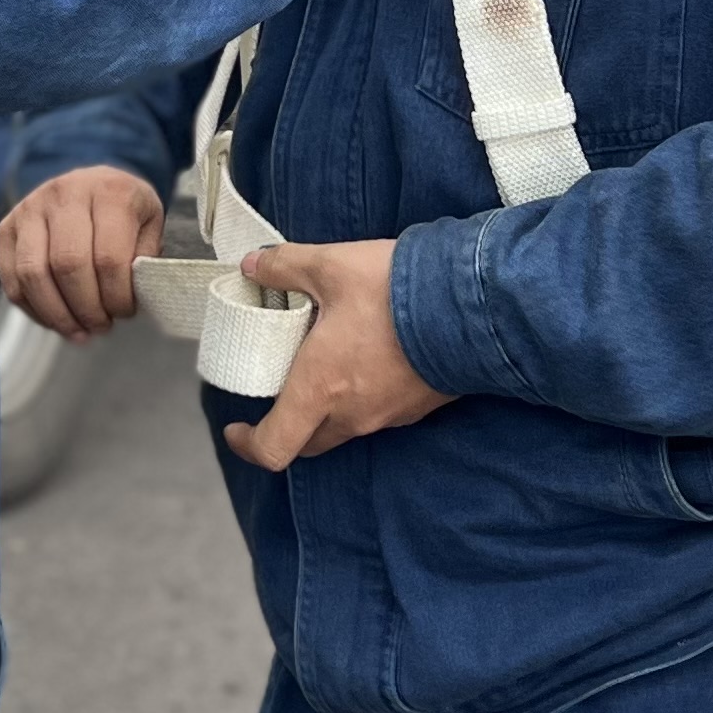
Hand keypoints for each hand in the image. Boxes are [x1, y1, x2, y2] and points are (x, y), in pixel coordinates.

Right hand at [0, 168, 163, 339]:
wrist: (92, 183)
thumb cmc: (124, 209)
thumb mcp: (150, 223)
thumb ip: (144, 257)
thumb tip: (129, 295)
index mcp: (109, 192)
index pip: (108, 258)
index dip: (116, 296)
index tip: (125, 311)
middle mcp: (64, 194)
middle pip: (67, 266)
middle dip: (86, 308)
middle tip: (101, 326)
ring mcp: (30, 208)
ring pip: (34, 273)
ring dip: (57, 313)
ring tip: (78, 330)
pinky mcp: (7, 227)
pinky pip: (11, 278)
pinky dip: (33, 308)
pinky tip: (55, 318)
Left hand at [218, 239, 455, 470]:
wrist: (476, 305)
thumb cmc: (397, 291)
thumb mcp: (331, 266)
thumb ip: (285, 267)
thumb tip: (253, 266)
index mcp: (320, 389)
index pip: (274, 447)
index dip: (248, 444)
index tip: (237, 427)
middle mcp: (352, 414)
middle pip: (308, 442)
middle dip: (286, 426)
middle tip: (280, 391)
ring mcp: (389, 415)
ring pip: (344, 427)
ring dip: (327, 408)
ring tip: (324, 364)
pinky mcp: (417, 406)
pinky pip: (378, 413)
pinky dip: (362, 396)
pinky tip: (367, 358)